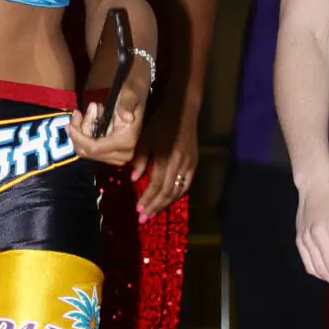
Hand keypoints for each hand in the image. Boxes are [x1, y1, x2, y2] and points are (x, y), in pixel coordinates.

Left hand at [69, 86, 146, 167]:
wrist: (137, 94)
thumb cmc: (133, 93)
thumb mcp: (130, 94)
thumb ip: (127, 105)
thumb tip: (128, 118)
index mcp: (126, 141)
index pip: (94, 148)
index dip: (78, 138)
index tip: (68, 123)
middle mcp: (123, 154)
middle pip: (88, 151)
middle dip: (79, 132)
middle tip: (79, 112)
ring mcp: (116, 156)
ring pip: (86, 150)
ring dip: (82, 129)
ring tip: (91, 110)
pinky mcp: (111, 154)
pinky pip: (89, 148)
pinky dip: (85, 133)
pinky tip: (91, 117)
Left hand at [131, 103, 198, 220]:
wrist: (182, 111)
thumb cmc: (159, 123)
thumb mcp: (145, 138)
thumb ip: (140, 159)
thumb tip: (135, 180)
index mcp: (166, 158)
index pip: (157, 185)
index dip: (148, 199)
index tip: (138, 210)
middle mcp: (180, 164)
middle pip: (168, 192)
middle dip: (155, 206)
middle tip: (144, 218)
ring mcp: (189, 165)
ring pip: (178, 191)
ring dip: (165, 204)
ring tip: (154, 212)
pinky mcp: (194, 163)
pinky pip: (185, 184)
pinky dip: (176, 195)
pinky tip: (168, 200)